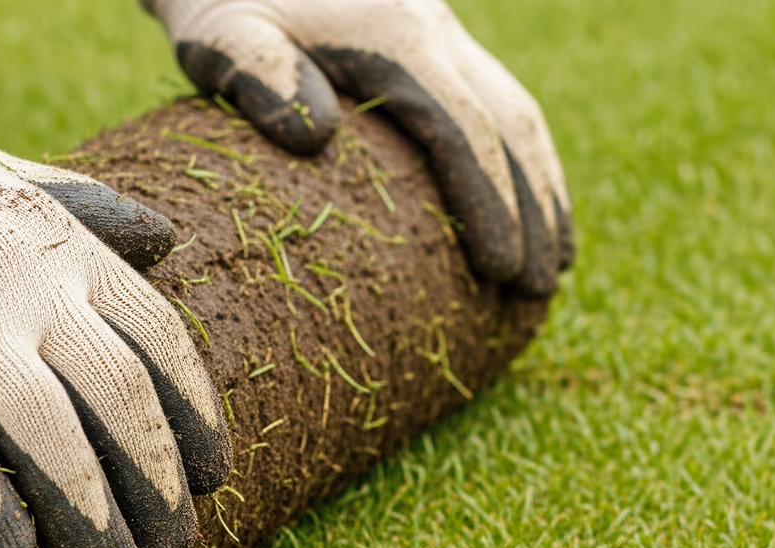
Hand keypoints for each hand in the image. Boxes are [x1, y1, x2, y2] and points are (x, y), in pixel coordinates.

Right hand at [0, 69, 231, 547]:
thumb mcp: (9, 180)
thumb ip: (90, 210)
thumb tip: (168, 240)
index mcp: (64, 248)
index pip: (160, 339)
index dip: (194, 415)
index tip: (214, 476)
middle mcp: (22, 285)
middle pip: (117, 396)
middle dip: (155, 482)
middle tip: (173, 547)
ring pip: (47, 433)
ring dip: (87, 513)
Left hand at [142, 0, 572, 296]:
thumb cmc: (222, 0)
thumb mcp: (223, 33)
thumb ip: (258, 75)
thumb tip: (315, 137)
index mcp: (397, 36)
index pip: (463, 131)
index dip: (489, 205)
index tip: (499, 273)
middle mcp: (437, 31)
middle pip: (510, 128)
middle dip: (532, 212)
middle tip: (534, 292)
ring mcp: (443, 34)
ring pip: (518, 114)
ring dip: (543, 190)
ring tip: (552, 267)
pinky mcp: (436, 42)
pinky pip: (499, 104)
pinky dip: (523, 162)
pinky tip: (530, 210)